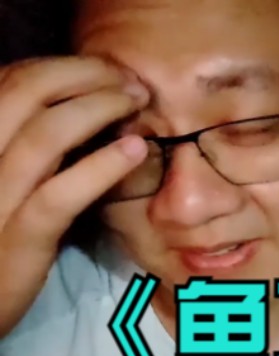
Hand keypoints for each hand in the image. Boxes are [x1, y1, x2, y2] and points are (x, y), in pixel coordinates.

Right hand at [0, 56, 148, 337]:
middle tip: (131, 82)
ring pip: (45, 135)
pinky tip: (136, 149)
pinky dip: (103, 165)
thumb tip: (76, 102)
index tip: (107, 69)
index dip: (63, 66)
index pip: (9, 80)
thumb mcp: (3, 178)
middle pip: (26, 92)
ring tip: (138, 103)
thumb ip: (25, 141)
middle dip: (86, 75)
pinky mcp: (20, 237)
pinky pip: (62, 194)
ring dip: (100, 107)